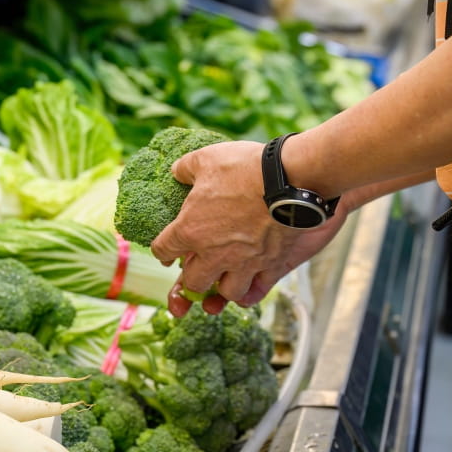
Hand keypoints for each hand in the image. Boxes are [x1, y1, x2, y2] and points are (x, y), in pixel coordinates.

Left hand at [151, 140, 346, 315]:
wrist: (288, 180)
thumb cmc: (244, 168)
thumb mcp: (206, 159)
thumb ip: (186, 168)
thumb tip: (177, 171)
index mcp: (190, 230)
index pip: (163, 250)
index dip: (162, 251)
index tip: (167, 252)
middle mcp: (214, 254)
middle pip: (193, 281)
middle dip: (192, 276)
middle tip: (197, 267)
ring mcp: (243, 263)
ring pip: (226, 292)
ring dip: (222, 286)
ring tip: (225, 276)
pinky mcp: (269, 265)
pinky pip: (257, 292)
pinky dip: (251, 292)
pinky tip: (249, 285)